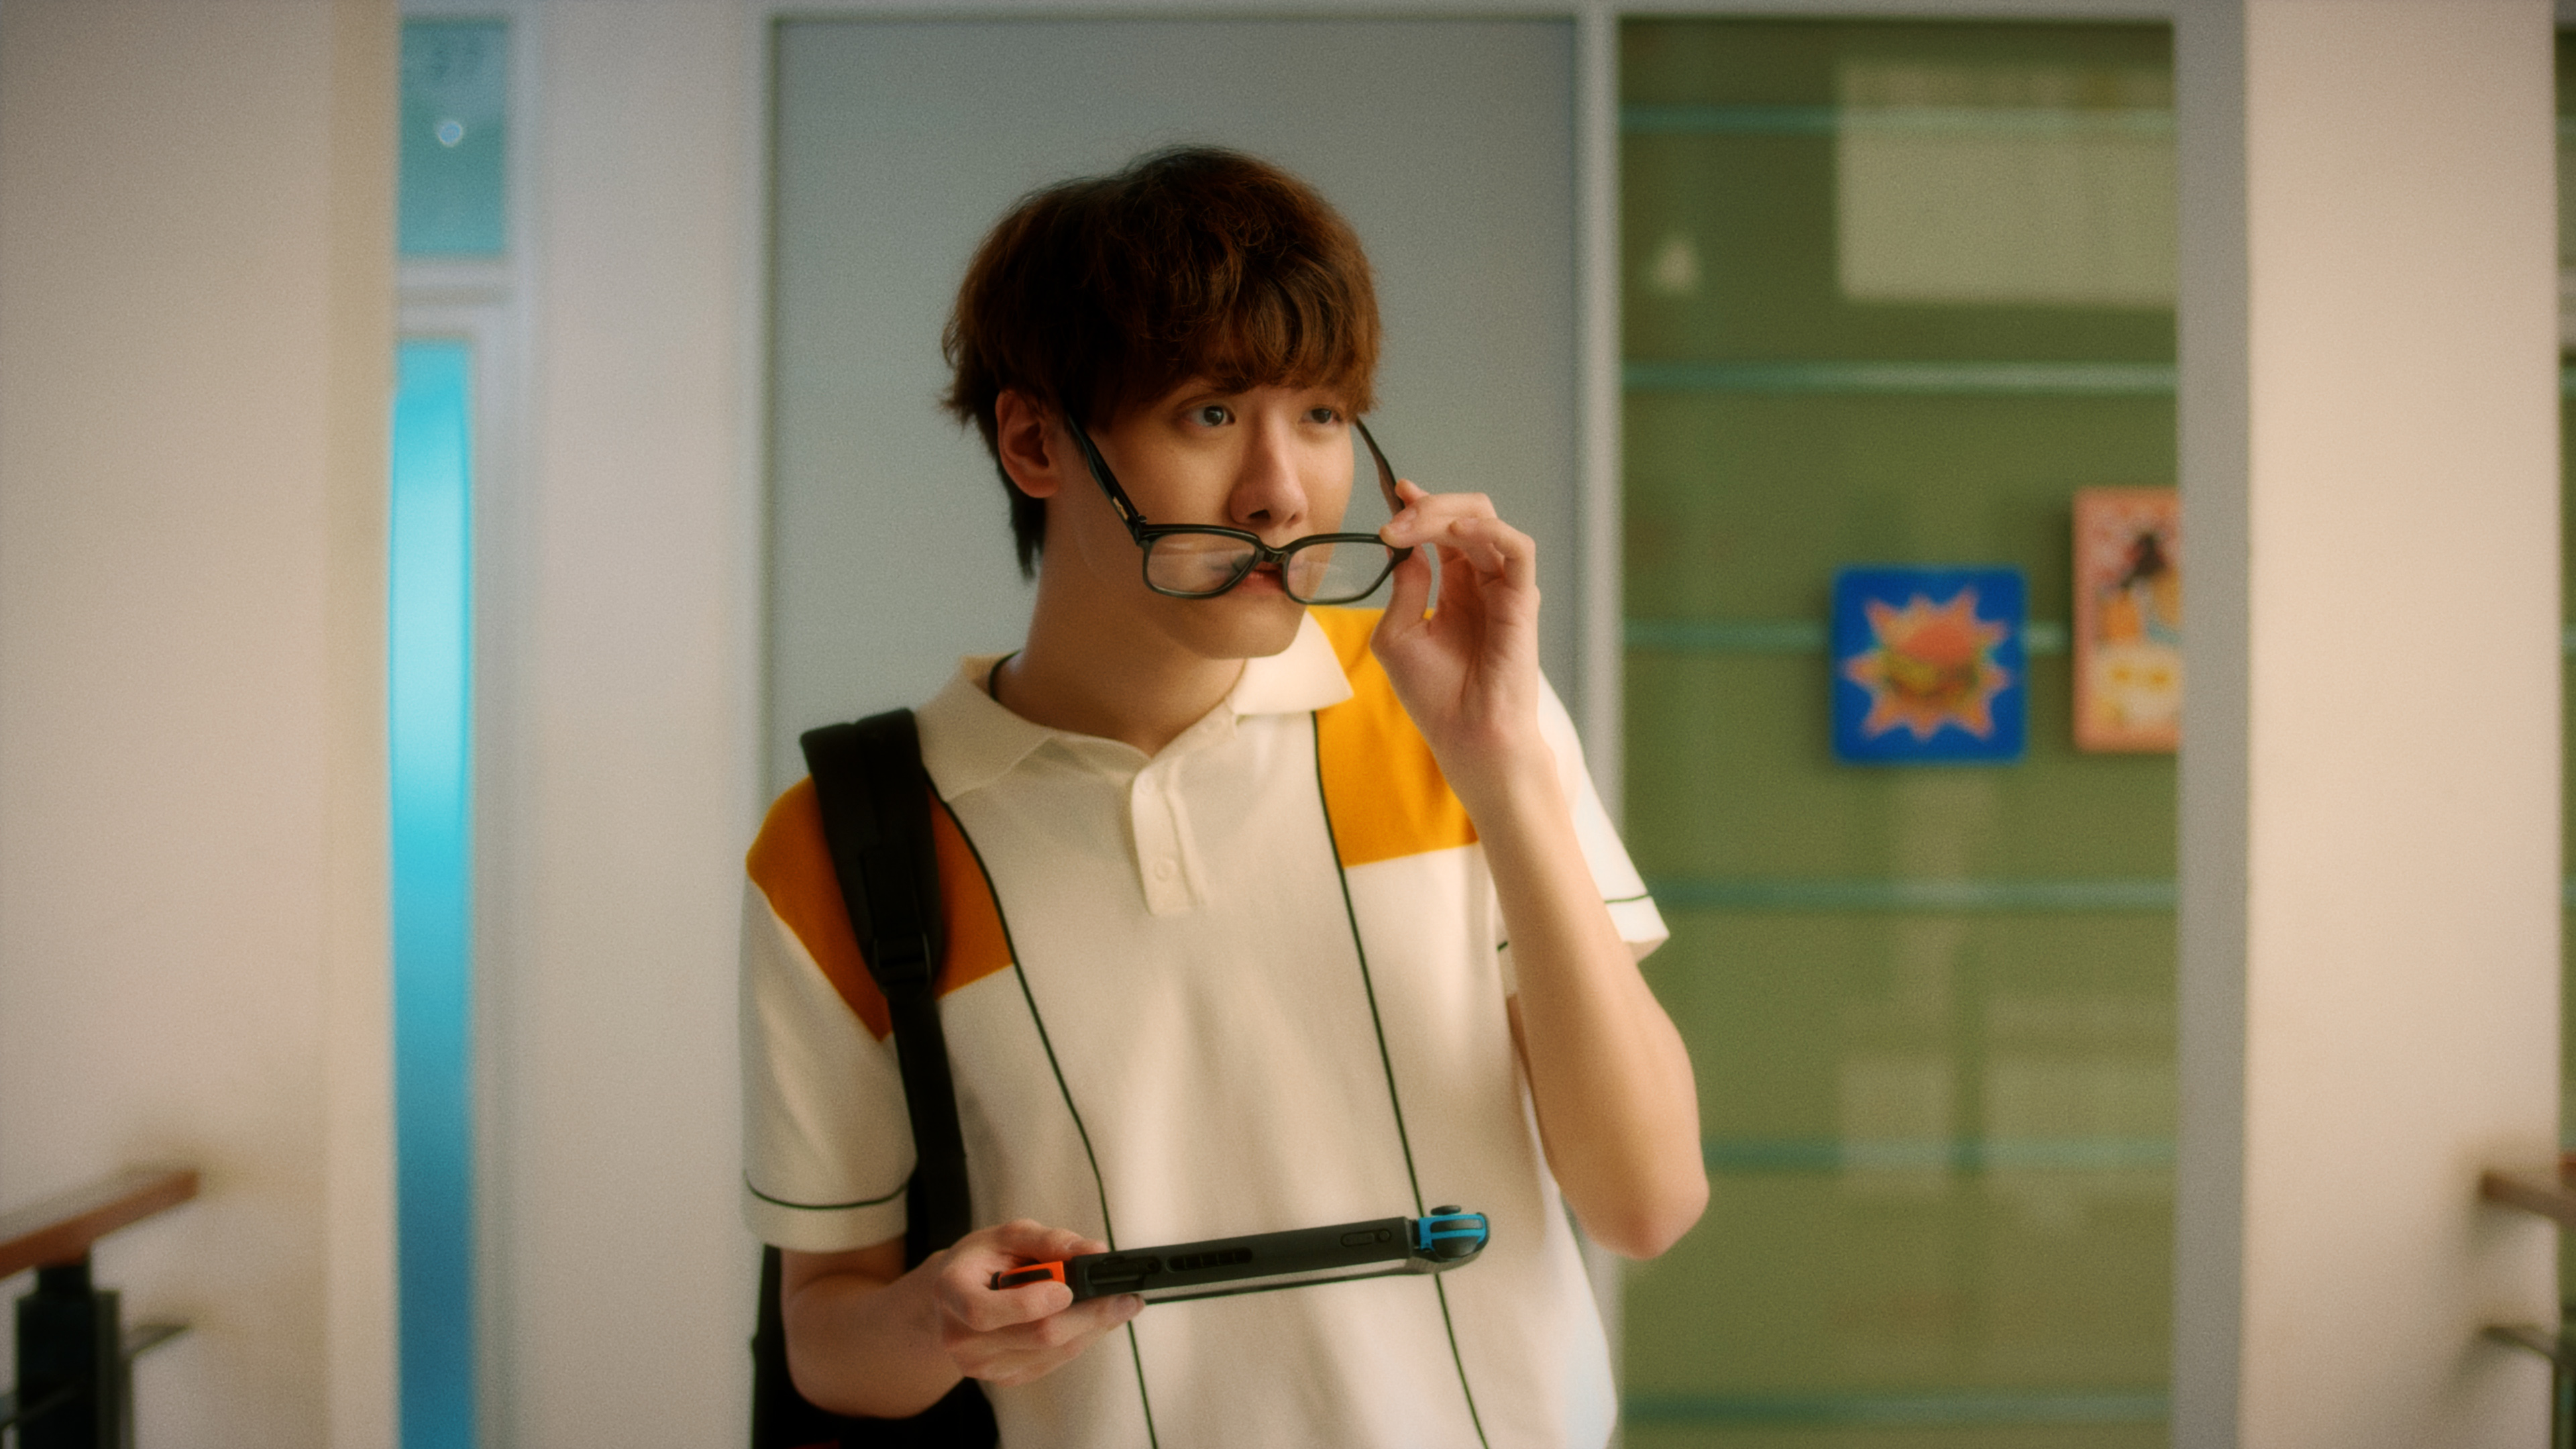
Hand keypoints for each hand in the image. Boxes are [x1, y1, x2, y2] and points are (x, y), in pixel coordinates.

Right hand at [927, 1219, 1142, 1387]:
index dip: (1029, 1303)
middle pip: (1034, 1336)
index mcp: (951, 1293)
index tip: (1067, 1288)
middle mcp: (961, 1337)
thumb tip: (1093, 1251)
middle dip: (1087, 1314)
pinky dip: (1081, 1339)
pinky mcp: (1005, 1377)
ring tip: (1119, 1304)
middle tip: (1126, 1297)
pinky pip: (1053, 1362)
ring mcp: (982, 1365)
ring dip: (1093, 1328)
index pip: (985, 1312)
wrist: (957, 1296)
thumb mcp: (1007, 1236)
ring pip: (1052, 1352)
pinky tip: (1095, 1320)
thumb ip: (1049, 1240)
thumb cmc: (983, 1261)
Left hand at [1371, 480, 1550, 804]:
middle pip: (1464, 514)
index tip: (1392, 493)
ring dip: (1443, 514)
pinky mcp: (1522, 600)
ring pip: (1485, 521)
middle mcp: (1483, 581)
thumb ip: (1404, 587)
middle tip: (1390, 523)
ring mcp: (1504, 588)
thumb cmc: (1434, 696)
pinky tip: (1456, 529)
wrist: (1465, 737)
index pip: (1442, 530)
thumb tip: (1403, 546)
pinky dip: (1489, 529)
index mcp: (1456, 588)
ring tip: (1408, 526)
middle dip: (1425, 509)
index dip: (1419, 506)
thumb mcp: (1397, 635)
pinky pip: (1517, 548)